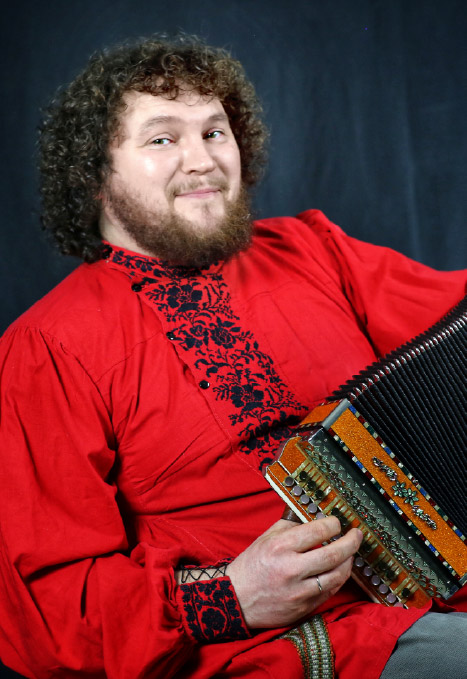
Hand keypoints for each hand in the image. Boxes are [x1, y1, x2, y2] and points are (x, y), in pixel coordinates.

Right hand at [227, 516, 361, 628]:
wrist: (236, 600)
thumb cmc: (251, 566)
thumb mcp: (266, 538)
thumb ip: (290, 526)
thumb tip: (314, 518)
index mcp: (280, 547)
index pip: (317, 531)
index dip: (333, 524)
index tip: (336, 522)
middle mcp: (291, 569)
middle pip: (334, 553)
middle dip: (351, 541)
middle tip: (356, 535)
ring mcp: (299, 591)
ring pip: (337, 575)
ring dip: (349, 561)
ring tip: (350, 553)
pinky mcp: (304, 607)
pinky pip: (330, 591)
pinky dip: (338, 578)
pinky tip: (339, 569)